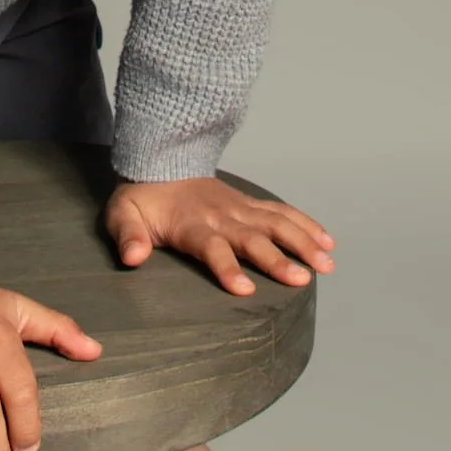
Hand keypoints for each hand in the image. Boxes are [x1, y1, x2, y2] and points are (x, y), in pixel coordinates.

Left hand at [104, 177, 334, 296]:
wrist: (160, 161)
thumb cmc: (142, 197)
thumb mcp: (122, 215)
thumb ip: (128, 236)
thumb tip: (132, 258)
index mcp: (191, 224)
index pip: (211, 247)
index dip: (226, 267)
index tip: (244, 290)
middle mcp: (221, 216)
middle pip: (253, 238)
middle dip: (277, 259)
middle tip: (301, 280)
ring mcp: (240, 208)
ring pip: (277, 223)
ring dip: (303, 243)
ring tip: (327, 265)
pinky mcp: (250, 204)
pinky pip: (283, 212)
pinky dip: (306, 225)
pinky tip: (328, 242)